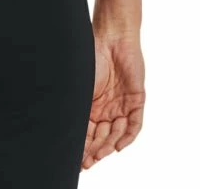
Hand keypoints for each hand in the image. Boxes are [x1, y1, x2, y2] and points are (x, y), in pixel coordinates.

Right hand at [80, 30, 145, 170]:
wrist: (111, 37)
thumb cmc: (90, 57)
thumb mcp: (80, 87)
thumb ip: (77, 108)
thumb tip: (63, 128)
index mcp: (91, 105)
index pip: (88, 133)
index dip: (84, 148)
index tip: (78, 161)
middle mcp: (107, 108)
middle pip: (103, 137)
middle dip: (95, 151)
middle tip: (88, 162)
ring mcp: (122, 104)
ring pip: (117, 133)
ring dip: (108, 145)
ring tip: (100, 154)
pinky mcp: (136, 99)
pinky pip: (134, 124)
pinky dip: (127, 136)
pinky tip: (118, 146)